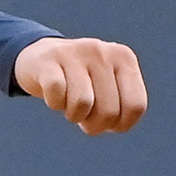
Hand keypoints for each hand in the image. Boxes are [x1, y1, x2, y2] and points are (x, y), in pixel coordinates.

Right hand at [13, 37, 146, 134]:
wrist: (40, 57)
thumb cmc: (82, 82)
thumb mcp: (109, 87)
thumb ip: (122, 105)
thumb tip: (116, 124)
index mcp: (123, 57)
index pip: (136, 106)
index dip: (119, 124)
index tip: (106, 121)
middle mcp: (101, 51)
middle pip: (109, 111)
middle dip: (94, 124)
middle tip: (84, 116)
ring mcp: (73, 52)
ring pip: (83, 103)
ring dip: (74, 115)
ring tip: (69, 106)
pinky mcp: (47, 60)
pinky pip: (57, 93)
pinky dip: (54, 103)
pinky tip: (54, 96)